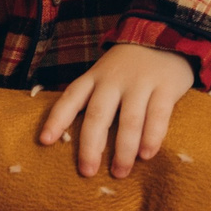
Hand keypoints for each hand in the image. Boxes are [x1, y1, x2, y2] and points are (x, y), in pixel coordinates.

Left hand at [39, 43, 195, 176]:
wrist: (165, 38)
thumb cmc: (127, 68)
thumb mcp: (103, 75)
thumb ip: (92, 100)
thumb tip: (78, 142)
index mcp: (93, 78)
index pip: (70, 98)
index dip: (56, 119)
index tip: (44, 141)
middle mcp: (113, 80)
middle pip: (98, 115)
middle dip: (90, 146)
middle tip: (87, 171)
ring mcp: (140, 82)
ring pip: (129, 120)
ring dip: (123, 150)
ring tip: (119, 172)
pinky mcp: (166, 87)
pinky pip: (158, 115)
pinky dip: (152, 137)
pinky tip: (146, 155)